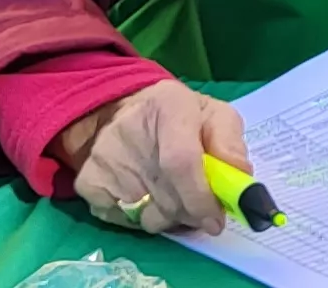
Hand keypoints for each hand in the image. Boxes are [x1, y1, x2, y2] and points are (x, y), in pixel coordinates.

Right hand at [50, 81, 252, 235]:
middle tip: (201, 209)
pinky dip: (142, 217)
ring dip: (169, 217)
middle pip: (168, 198)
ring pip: (148, 217)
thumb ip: (230, 144)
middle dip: (192, 213)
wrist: (116, 111)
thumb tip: (240, 180)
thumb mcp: (212, 115)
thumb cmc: (175, 117)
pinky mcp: (87, 183)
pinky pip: (125, 221)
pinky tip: (146, 195)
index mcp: (168, 106)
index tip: (216, 220)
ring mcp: (103, 160)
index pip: (182, 162)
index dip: (202, 198)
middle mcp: (128, 132)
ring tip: (172, 195)